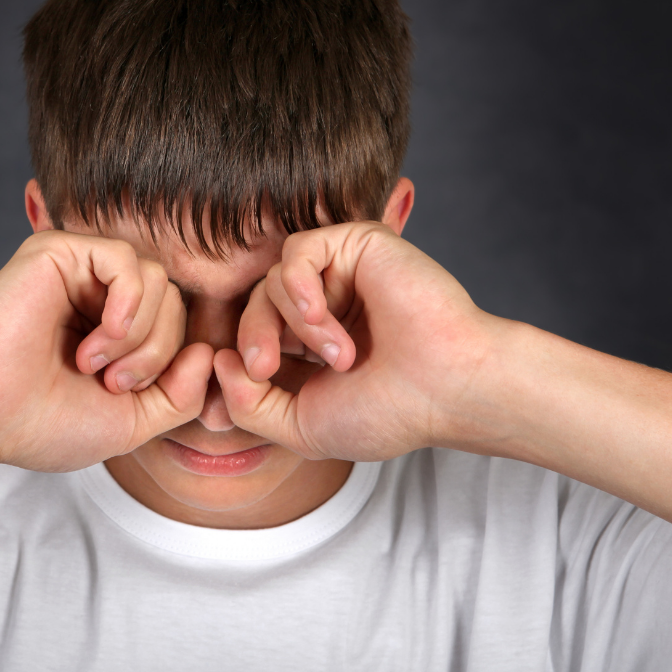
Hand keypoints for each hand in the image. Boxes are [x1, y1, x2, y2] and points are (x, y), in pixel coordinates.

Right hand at [0, 230, 213, 470]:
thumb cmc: (43, 423)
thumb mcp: (132, 422)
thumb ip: (180, 395)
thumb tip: (207, 352)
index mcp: (115, 327)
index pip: (179, 325)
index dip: (171, 365)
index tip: (127, 396)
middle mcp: (99, 293)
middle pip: (174, 301)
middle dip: (157, 352)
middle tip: (110, 383)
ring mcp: (80, 269)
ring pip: (158, 281)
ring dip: (139, 335)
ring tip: (92, 364)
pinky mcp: (60, 252)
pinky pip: (128, 261)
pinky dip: (127, 306)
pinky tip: (99, 337)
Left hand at [213, 222, 500, 461]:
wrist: (451, 390)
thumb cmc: (389, 412)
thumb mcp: (301, 426)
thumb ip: (248, 404)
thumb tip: (220, 362)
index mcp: (311, 346)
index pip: (250, 337)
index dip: (237, 361)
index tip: (248, 386)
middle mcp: (324, 306)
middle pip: (254, 305)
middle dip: (250, 338)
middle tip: (262, 368)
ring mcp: (340, 275)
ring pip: (272, 281)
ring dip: (293, 324)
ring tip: (342, 358)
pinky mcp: (355, 246)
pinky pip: (297, 253)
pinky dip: (299, 290)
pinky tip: (325, 319)